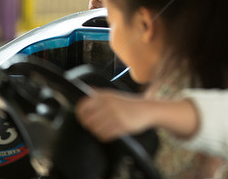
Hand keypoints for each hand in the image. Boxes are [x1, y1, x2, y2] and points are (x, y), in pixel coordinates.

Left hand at [76, 91, 199, 142]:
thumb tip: (87, 90)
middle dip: (89, 125)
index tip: (83, 117)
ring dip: (97, 132)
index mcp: (105, 96)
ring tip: (103, 129)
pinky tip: (109, 133)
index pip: (83, 105)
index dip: (80, 113)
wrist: (147, 110)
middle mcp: (109, 104)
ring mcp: (115, 115)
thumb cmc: (129, 104)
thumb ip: (100, 93)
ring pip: (95, 129)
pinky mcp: (121, 126)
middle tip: (94, 125)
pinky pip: (105, 136)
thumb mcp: (114, 95)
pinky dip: (105, 136)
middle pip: (87, 120)